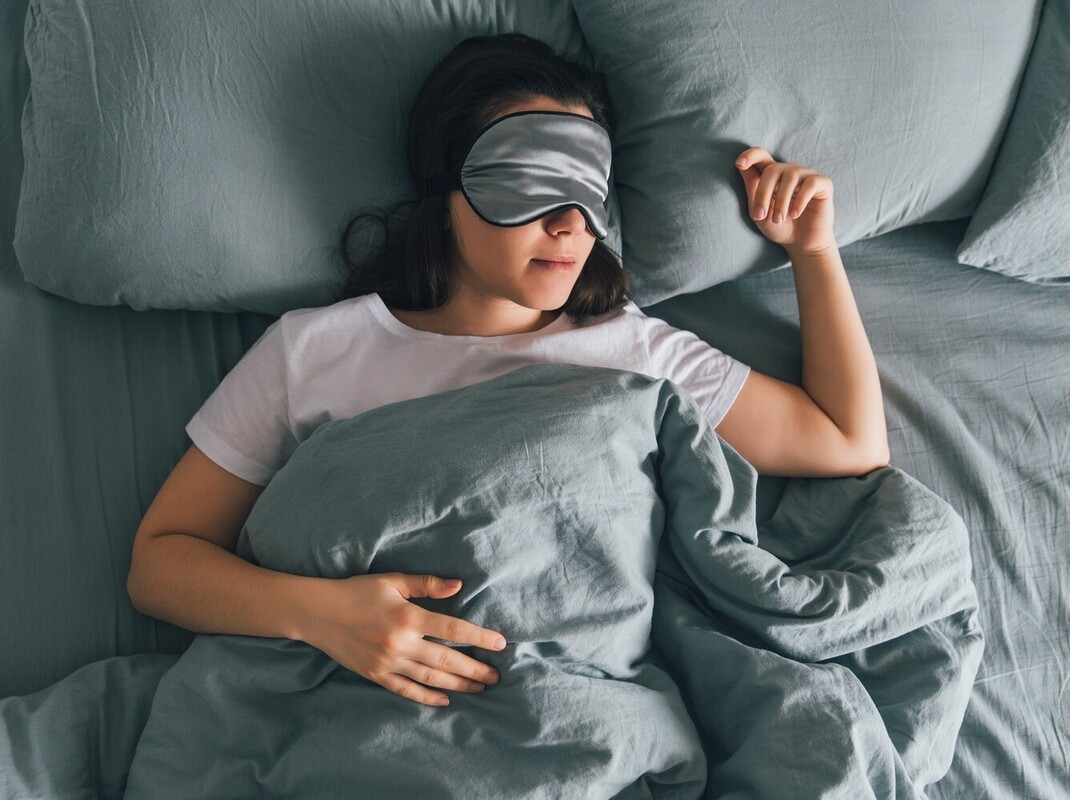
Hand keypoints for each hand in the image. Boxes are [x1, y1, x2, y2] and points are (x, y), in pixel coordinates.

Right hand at [297, 573, 505, 706]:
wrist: (318, 613)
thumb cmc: (357, 591)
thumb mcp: (393, 581)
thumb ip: (427, 584)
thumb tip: (459, 585)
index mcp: (408, 617)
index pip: (453, 630)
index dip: (479, 638)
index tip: (500, 644)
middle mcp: (400, 644)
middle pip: (447, 660)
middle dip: (475, 669)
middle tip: (496, 676)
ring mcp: (387, 663)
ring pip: (431, 677)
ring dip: (458, 685)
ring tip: (479, 689)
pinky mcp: (375, 675)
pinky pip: (406, 690)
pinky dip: (427, 697)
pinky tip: (445, 700)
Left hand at [736, 146, 835, 254]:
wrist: (802, 244)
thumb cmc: (779, 227)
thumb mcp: (759, 213)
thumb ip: (752, 190)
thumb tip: (741, 166)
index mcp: (772, 175)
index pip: (761, 155)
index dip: (750, 155)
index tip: (739, 164)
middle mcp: (790, 171)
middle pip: (772, 169)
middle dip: (763, 192)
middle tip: (760, 216)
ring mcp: (807, 175)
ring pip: (791, 176)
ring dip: (781, 200)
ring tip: (778, 219)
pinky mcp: (823, 183)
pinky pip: (810, 184)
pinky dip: (800, 200)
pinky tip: (795, 214)